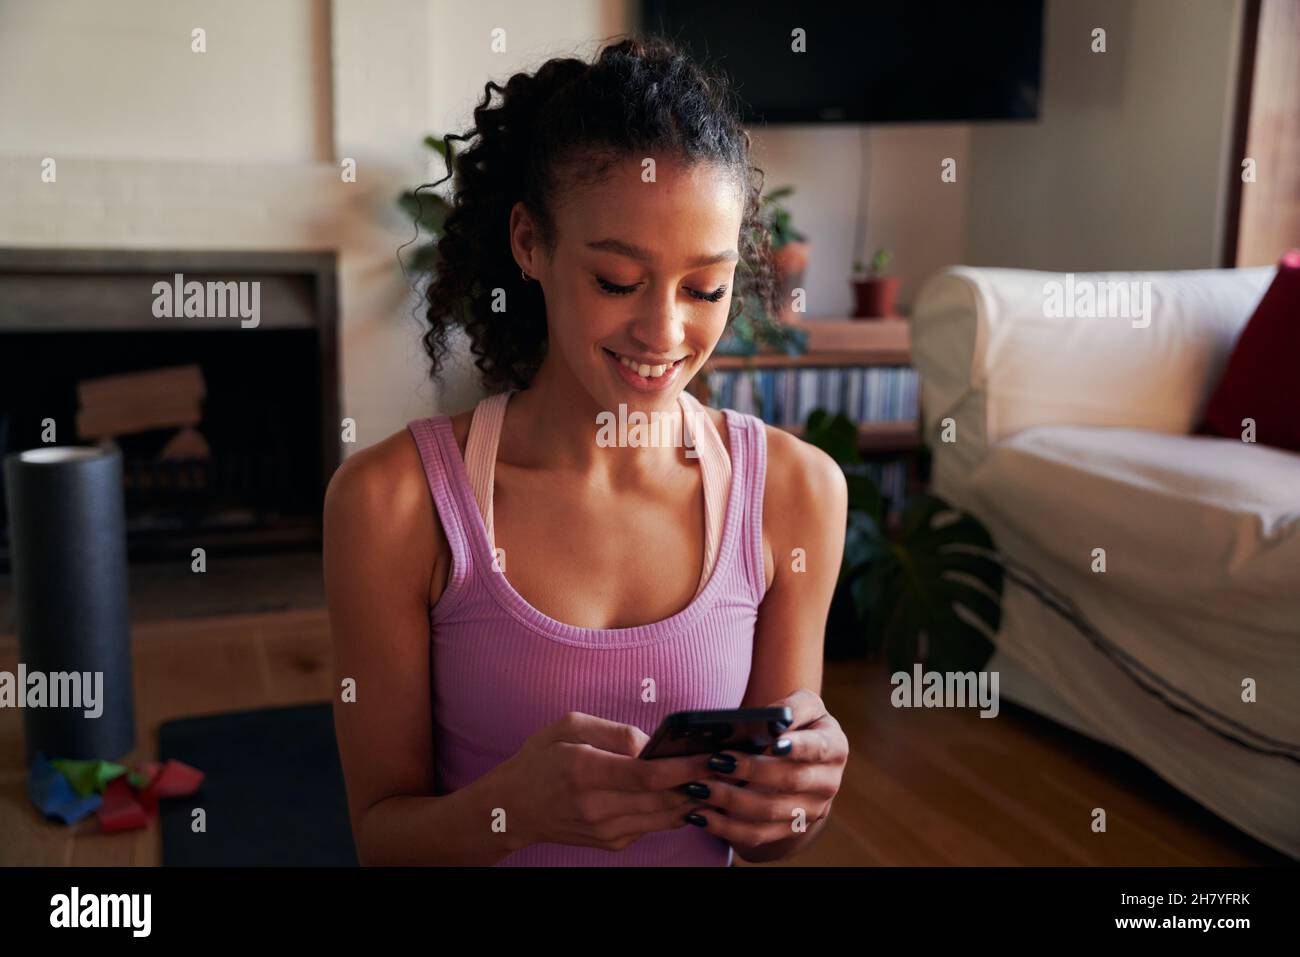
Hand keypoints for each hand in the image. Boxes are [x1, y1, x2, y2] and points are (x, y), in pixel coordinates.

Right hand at [495, 711, 715, 852]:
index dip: (685, 767)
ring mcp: (606, 831)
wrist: (512, 809)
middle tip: (731, 764)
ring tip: (721, 777)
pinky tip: (692, 792)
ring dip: (696, 799)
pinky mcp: (612, 842)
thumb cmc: (540, 759)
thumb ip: (614, 731)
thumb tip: (652, 742)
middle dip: (701, 782)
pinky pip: (654, 825)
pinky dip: (676, 809)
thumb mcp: (567, 726)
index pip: (648, 775)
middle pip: (664, 799)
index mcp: (585, 772)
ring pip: (665, 817)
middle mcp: (597, 808)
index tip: (712, 754)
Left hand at [689, 689, 847, 847]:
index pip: (818, 748)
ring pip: (770, 812)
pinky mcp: (790, 829)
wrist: (807, 759)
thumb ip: (792, 707)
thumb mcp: (805, 705)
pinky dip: (726, 828)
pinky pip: (757, 834)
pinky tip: (700, 815)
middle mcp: (828, 783)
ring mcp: (810, 811)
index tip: (774, 743)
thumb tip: (774, 719)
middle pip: (790, 780)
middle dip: (751, 770)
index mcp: (834, 747)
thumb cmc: (800, 724)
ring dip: (731, 801)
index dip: (798, 747)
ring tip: (700, 788)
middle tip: (717, 760)